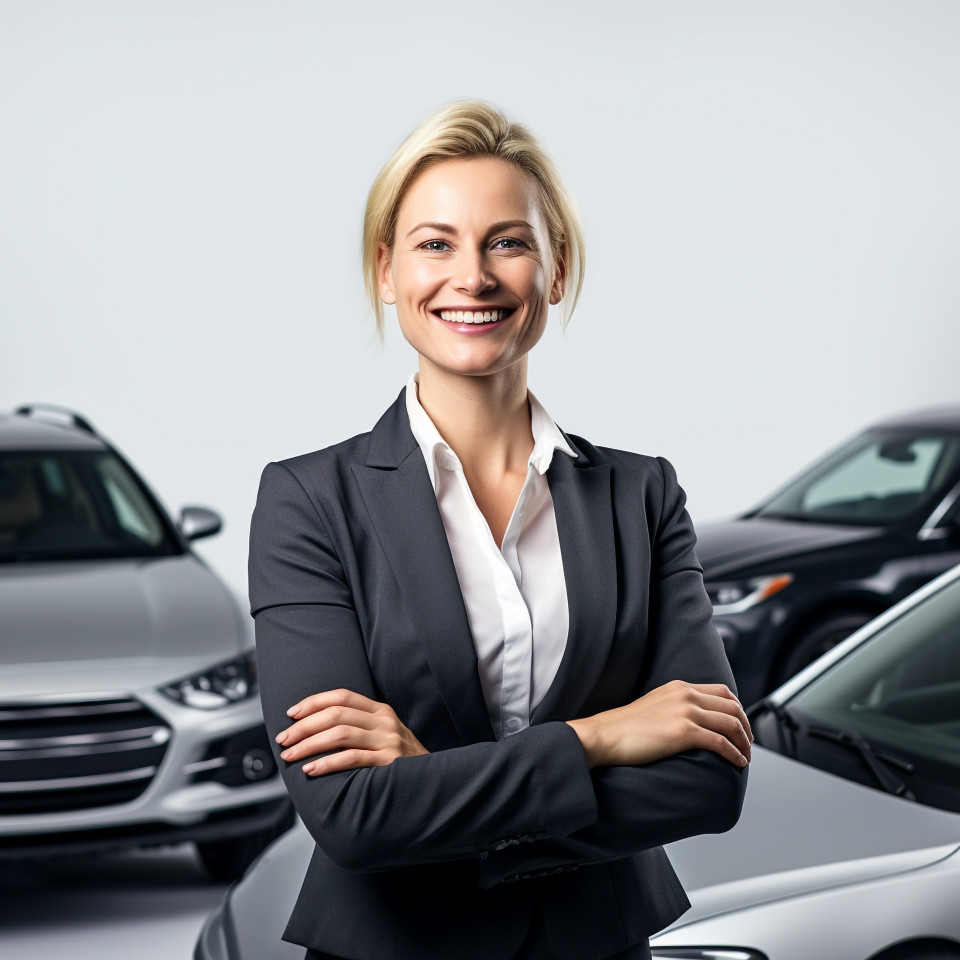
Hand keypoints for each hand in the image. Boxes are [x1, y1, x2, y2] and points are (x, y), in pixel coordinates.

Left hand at [275, 688, 428, 776]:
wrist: (431, 781)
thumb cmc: (399, 760)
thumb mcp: (382, 734)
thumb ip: (357, 726)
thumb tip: (312, 729)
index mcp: (380, 710)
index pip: (341, 696)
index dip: (313, 702)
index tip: (291, 714)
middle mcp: (384, 721)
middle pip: (336, 714)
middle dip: (304, 726)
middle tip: (283, 739)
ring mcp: (387, 740)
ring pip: (340, 734)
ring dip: (309, 744)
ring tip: (290, 755)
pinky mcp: (388, 761)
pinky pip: (351, 758)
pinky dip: (327, 763)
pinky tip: (310, 769)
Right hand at [566, 680, 752, 769]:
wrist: (606, 735)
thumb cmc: (625, 727)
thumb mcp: (654, 705)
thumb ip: (674, 706)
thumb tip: (691, 721)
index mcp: (679, 686)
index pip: (722, 691)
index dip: (737, 708)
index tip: (740, 724)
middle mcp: (686, 694)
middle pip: (732, 706)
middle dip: (746, 726)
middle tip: (748, 743)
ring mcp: (686, 711)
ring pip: (731, 723)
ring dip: (744, 742)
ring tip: (745, 756)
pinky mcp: (684, 732)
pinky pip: (722, 742)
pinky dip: (735, 753)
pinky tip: (738, 763)